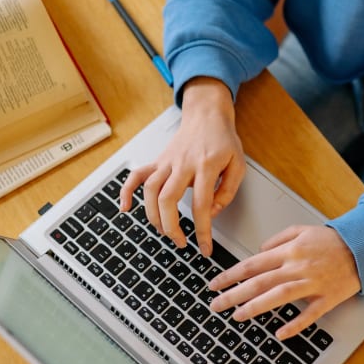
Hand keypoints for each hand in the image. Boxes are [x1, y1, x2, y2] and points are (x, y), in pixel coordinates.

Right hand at [119, 77, 245, 255]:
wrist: (207, 115)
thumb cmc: (223, 140)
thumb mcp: (238, 165)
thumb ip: (228, 191)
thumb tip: (212, 213)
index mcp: (206, 166)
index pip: (202, 205)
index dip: (202, 230)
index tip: (204, 248)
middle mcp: (182, 164)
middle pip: (168, 199)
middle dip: (171, 227)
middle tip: (180, 242)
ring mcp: (166, 162)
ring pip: (150, 190)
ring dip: (153, 216)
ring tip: (164, 232)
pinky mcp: (157, 161)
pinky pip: (136, 175)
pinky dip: (126, 191)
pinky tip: (125, 207)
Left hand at [208, 225, 360, 338]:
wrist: (363, 247)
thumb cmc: (332, 240)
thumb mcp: (302, 229)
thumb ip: (278, 239)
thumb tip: (259, 251)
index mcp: (289, 251)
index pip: (253, 264)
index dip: (231, 275)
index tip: (215, 284)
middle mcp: (297, 266)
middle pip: (260, 281)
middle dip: (234, 294)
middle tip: (216, 304)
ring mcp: (312, 283)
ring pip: (279, 296)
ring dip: (256, 307)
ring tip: (237, 315)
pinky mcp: (328, 297)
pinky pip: (310, 313)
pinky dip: (295, 324)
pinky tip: (280, 333)